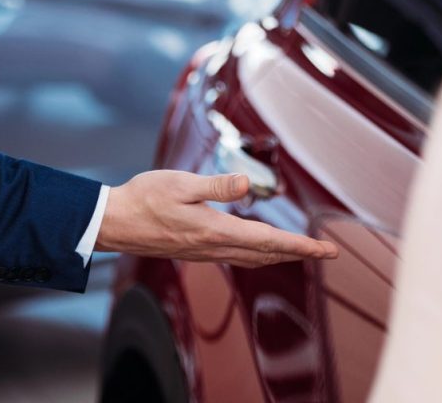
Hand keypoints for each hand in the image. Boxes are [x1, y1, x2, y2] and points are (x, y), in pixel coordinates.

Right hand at [96, 170, 338, 267]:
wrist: (114, 223)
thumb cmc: (144, 198)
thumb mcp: (180, 183)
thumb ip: (215, 185)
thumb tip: (246, 183)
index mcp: (216, 231)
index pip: (270, 241)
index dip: (301, 246)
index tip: (326, 250)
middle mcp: (215, 247)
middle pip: (268, 254)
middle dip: (300, 253)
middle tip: (327, 253)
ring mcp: (206, 252)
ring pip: (254, 258)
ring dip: (281, 255)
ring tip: (303, 251)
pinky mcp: (197, 251)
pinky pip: (238, 257)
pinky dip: (260, 255)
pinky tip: (262, 249)